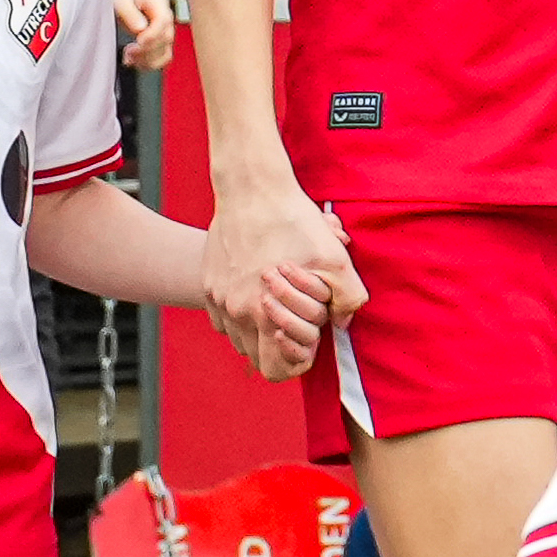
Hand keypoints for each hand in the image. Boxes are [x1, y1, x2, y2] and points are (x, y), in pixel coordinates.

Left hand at [110, 0, 174, 70]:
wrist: (116, 3)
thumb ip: (129, 12)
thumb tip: (141, 28)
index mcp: (158, 2)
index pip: (164, 20)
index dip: (152, 34)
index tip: (138, 42)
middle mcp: (165, 17)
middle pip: (166, 38)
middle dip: (146, 48)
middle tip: (128, 50)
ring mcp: (164, 31)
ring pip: (165, 52)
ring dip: (147, 59)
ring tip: (128, 56)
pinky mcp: (160, 44)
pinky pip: (163, 59)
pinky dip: (149, 64)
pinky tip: (132, 61)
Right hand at [205, 181, 359, 376]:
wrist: (251, 187)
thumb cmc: (294, 221)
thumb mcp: (335, 259)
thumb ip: (348, 299)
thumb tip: (342, 324)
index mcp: (263, 313)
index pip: (276, 370)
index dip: (298, 359)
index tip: (311, 336)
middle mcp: (234, 312)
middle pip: (256, 358)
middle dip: (281, 346)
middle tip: (298, 320)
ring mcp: (217, 299)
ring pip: (239, 338)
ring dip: (260, 330)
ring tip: (280, 302)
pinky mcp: (208, 283)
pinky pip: (223, 318)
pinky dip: (241, 314)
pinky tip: (258, 292)